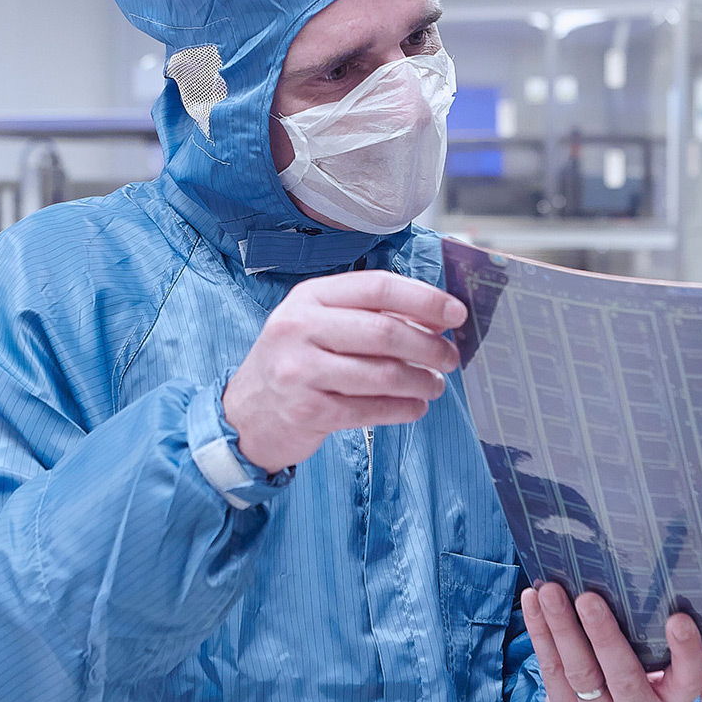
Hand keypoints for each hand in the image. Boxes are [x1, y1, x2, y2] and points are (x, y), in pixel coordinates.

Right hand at [222, 270, 465, 472]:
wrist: (245, 415)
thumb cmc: (294, 363)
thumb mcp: (319, 325)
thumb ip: (368, 315)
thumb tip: (434, 318)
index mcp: (309, 297)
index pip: (377, 287)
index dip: (424, 299)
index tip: (455, 313)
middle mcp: (300, 328)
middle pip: (384, 331)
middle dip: (429, 345)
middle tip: (451, 357)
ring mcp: (301, 371)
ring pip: (382, 374)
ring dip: (421, 381)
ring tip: (435, 384)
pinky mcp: (308, 411)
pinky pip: (371, 409)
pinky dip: (403, 409)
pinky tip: (415, 407)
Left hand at [523, 584, 701, 701]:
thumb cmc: (642, 681)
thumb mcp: (663, 673)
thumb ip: (663, 643)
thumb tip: (653, 580)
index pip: (688, 679)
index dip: (686, 651)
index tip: (679, 619)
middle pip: (623, 677)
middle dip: (603, 635)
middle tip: (588, 599)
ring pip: (579, 672)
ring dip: (562, 628)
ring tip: (551, 592)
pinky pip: (551, 669)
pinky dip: (540, 632)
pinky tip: (533, 601)